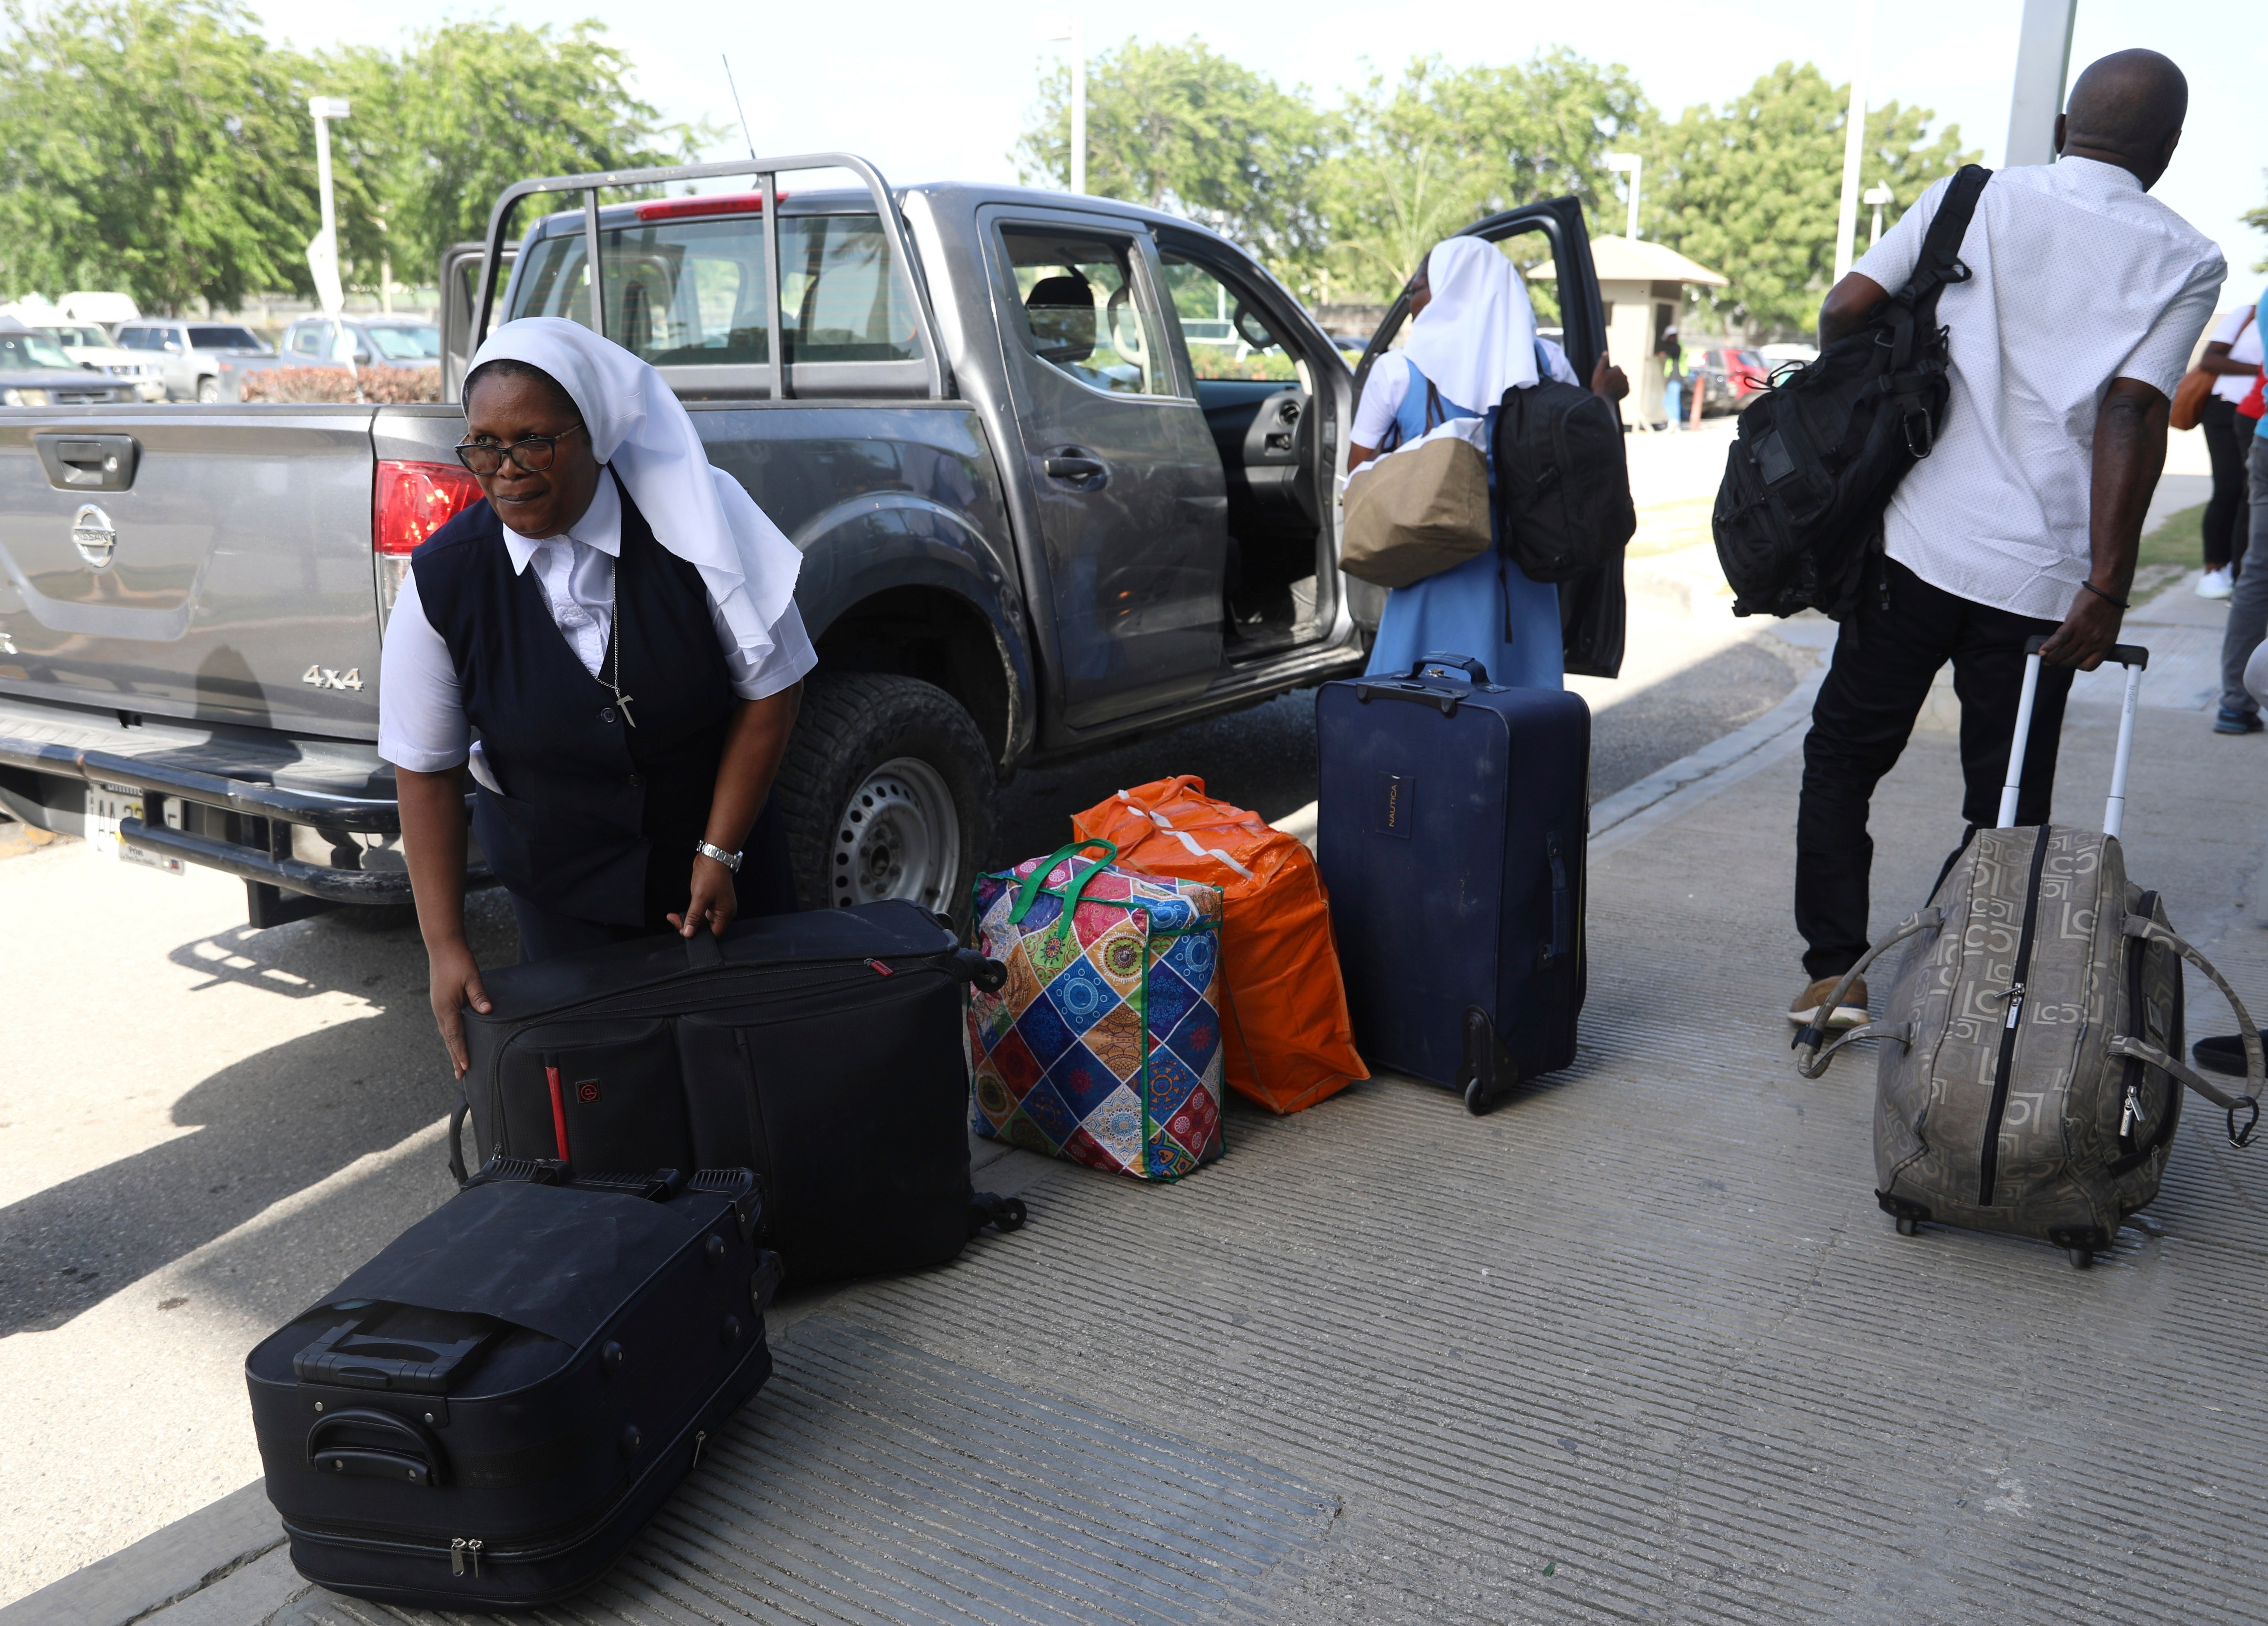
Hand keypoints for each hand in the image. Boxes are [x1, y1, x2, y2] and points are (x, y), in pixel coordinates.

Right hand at [427, 939, 490, 1079]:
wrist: (443, 947)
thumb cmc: (458, 961)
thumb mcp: (471, 978)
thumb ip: (479, 995)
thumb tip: (487, 1011)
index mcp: (446, 1008)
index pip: (455, 1036)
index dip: (461, 1053)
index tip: (466, 1067)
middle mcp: (440, 1010)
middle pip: (448, 1040)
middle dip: (455, 1057)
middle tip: (460, 1076)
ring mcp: (439, 1006)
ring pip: (446, 1033)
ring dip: (452, 1048)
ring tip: (458, 1063)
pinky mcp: (441, 1002)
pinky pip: (446, 1024)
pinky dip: (451, 1036)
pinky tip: (455, 1040)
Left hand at [669, 853, 738, 938]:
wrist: (713, 856)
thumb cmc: (711, 875)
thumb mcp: (700, 898)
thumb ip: (694, 917)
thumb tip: (688, 933)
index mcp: (726, 914)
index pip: (713, 934)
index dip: (698, 935)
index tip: (683, 930)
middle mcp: (724, 911)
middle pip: (707, 928)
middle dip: (690, 926)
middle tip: (675, 920)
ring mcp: (718, 906)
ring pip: (703, 921)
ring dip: (689, 919)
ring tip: (675, 916)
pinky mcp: (712, 900)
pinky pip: (702, 912)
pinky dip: (692, 913)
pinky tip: (683, 911)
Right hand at [1590, 351, 1628, 401]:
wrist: (1603, 400)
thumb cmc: (1599, 385)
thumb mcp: (1598, 371)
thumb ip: (1603, 361)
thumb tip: (1606, 352)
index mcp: (1618, 369)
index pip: (1615, 368)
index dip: (1608, 373)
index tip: (1604, 378)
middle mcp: (1625, 375)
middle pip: (1619, 375)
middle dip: (1614, 378)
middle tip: (1606, 384)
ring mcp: (1627, 384)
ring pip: (1622, 381)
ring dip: (1617, 384)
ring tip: (1610, 389)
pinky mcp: (1628, 391)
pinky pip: (1624, 388)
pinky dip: (1620, 390)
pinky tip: (1614, 393)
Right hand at [2037, 584, 2123, 669]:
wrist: (2108, 590)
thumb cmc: (2107, 607)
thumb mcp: (2107, 629)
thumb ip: (2097, 640)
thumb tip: (2082, 648)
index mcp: (2105, 645)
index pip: (2089, 666)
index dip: (2077, 665)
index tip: (2070, 662)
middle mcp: (2095, 642)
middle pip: (2072, 660)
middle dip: (2060, 663)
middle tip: (2052, 661)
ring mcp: (2084, 633)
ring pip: (2063, 652)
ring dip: (2051, 657)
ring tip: (2045, 658)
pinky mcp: (2074, 623)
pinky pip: (2058, 639)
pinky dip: (2048, 646)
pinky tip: (2041, 651)